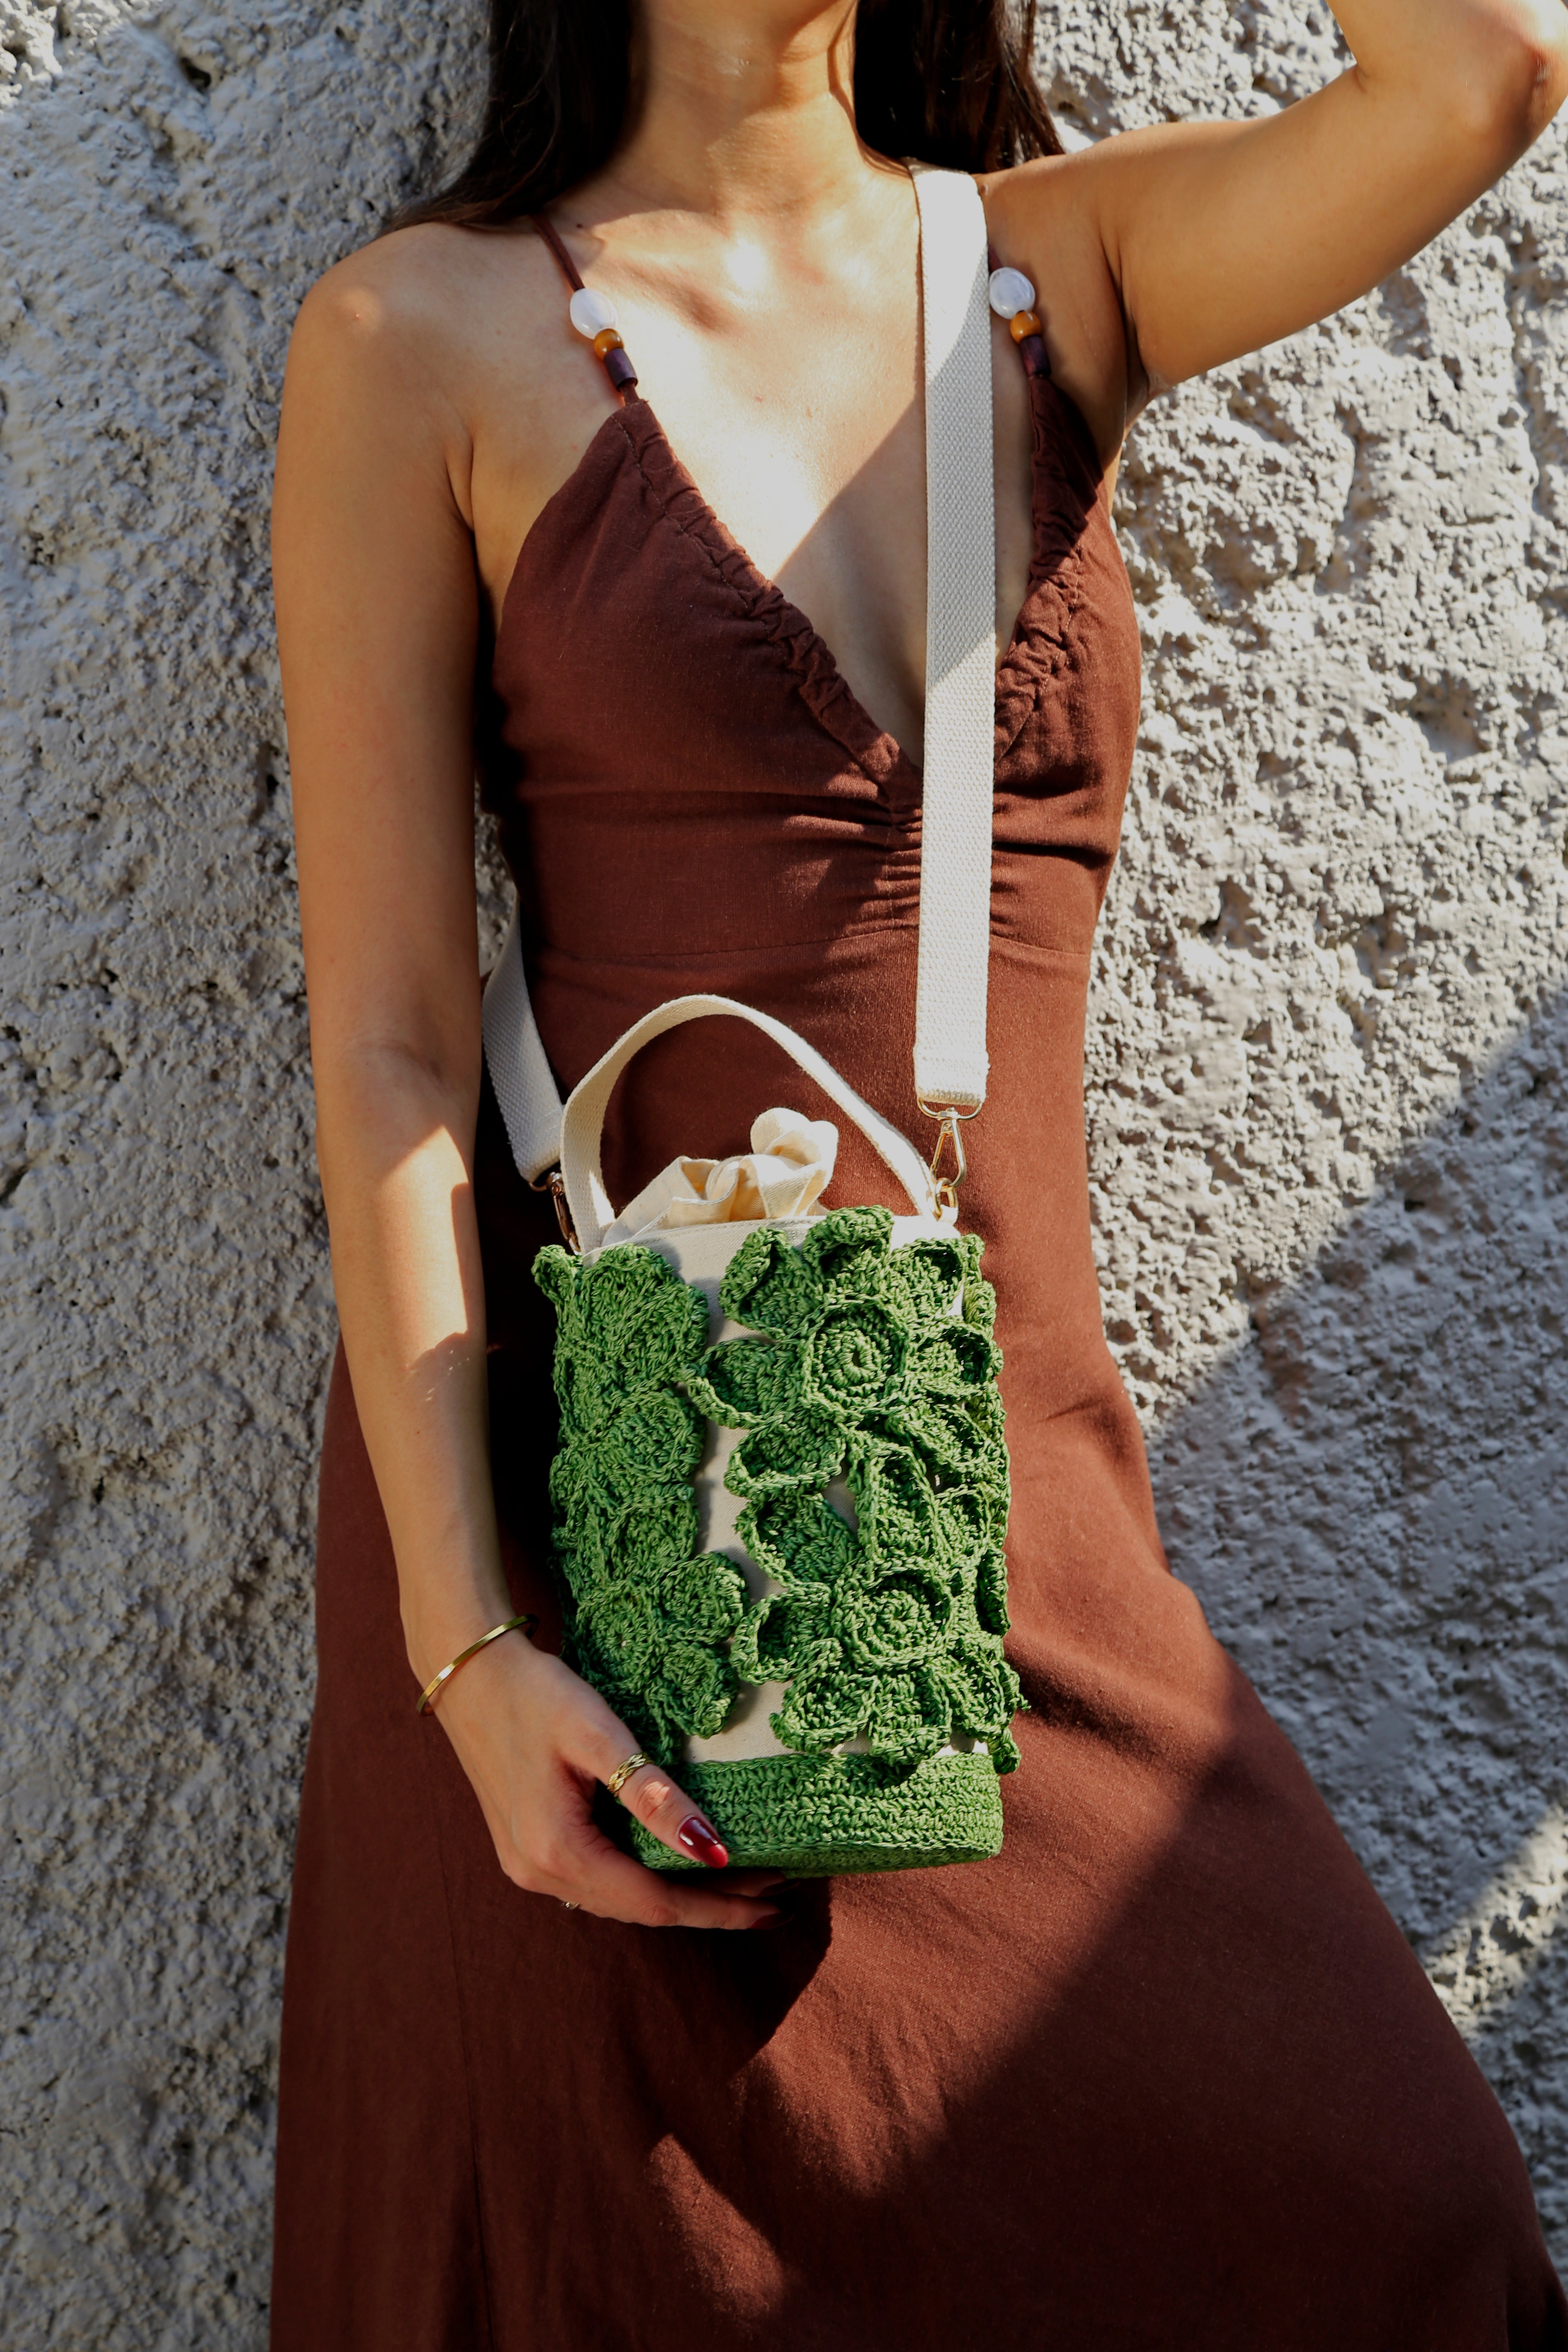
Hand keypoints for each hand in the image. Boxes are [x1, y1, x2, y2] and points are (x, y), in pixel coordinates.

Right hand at [424, 1629, 783, 1927]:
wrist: (469, 1672)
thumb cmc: (536, 1694)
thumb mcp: (600, 1736)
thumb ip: (654, 1799)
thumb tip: (713, 1851)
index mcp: (558, 1853)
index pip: (657, 1903)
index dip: (719, 1908)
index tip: (775, 1907)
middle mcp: (539, 1874)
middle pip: (641, 1910)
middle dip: (709, 1905)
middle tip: (773, 1895)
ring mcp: (528, 1867)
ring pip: (620, 1900)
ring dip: (679, 1896)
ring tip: (739, 1884)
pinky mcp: (527, 1850)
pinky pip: (599, 1882)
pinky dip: (645, 1880)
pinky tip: (676, 1865)